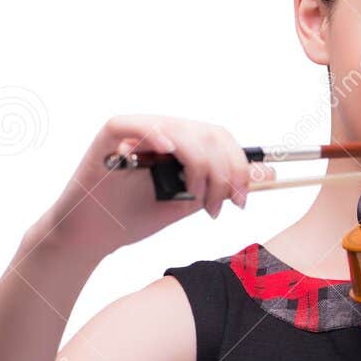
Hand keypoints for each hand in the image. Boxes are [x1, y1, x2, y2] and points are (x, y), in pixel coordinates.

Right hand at [27, 115, 274, 259]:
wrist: (93, 236)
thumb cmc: (134, 217)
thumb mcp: (187, 202)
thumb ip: (220, 186)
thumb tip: (267, 173)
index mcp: (179, 142)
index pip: (219, 137)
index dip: (237, 165)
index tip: (242, 199)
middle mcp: (159, 131)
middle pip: (206, 133)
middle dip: (223, 171)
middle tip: (220, 205)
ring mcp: (133, 131)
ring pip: (180, 131)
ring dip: (198, 166)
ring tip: (195, 198)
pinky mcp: (107, 138)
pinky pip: (132, 125)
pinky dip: (153, 134)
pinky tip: (167, 151)